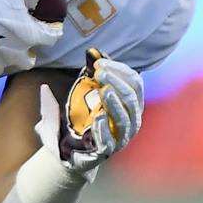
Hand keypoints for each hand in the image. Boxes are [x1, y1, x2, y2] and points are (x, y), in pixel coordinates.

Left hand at [37, 49, 144, 177]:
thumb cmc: (79, 120)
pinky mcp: (106, 152)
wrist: (67, 151)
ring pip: (125, 119)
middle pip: (132, 99)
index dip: (120, 70)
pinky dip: (104, 129)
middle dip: (117, 83)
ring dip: (114, 103)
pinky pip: (110, 141)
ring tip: (104, 90)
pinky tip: (97, 117)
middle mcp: (130, 120)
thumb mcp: (81, 95)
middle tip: (100, 72)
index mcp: (129, 105)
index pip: (135, 83)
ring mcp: (120, 138)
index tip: (100, 61)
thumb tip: (90, 51)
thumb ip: (86, 76)